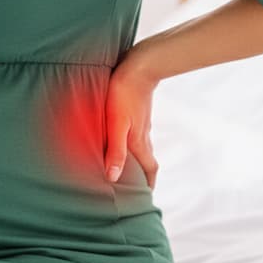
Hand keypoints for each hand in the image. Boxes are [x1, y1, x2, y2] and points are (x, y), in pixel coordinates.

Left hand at [104, 44, 160, 188]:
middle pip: (147, 160)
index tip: (145, 197)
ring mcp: (141, 122)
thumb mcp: (117, 125)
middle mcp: (144, 134)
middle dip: (143, 175)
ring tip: (126, 165)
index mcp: (140, 142)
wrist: (139, 65)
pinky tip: (121, 137)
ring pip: (142, 146)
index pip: (150, 169)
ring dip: (137, 158)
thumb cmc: (124, 94)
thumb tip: (113, 178)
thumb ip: (115, 151)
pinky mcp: (137, 110)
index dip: (148, 184)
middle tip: (135, 186)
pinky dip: (131, 142)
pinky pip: (136, 132)